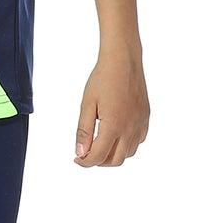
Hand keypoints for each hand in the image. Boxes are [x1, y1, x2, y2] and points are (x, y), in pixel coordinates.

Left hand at [74, 48, 149, 165]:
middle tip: (87, 153)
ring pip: (129, 153)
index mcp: (113, 125)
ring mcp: (140, 123)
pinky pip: (139, 140)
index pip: (98, 156)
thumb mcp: (87, 104)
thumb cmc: (103, 78)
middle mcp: (130, 128)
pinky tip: (117, 135)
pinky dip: (127, 145)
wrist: (123, 60)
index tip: (77, 158)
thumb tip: (80, 153)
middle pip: (115, 160)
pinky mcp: (145, 117)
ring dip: (114, 154)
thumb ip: (83, 131)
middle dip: (99, 161)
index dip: (85, 162)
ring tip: (100, 144)